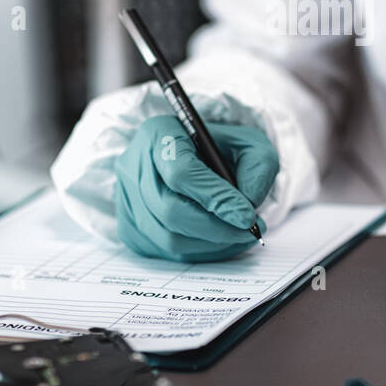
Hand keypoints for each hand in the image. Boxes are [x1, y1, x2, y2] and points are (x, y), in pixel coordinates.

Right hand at [114, 116, 278, 261]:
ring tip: (239, 235)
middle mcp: (134, 166)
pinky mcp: (129, 225)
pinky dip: (198, 252)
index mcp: (159, 134)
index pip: (181, 173)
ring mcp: (126, 198)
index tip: (248, 216)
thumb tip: (249, 202)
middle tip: (249, 231)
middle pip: (170, 210)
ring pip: (166, 237)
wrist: (195, 157)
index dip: (216, 198)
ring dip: (210, 243)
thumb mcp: (248, 142)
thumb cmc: (219, 148)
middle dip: (216, 228)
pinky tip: (219, 240)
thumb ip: (258, 165)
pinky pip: (163, 251)